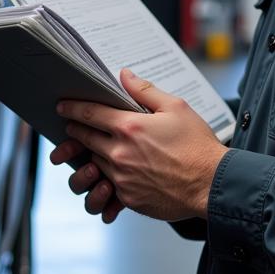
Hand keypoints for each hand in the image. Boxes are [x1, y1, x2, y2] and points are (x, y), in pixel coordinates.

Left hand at [54, 68, 227, 222]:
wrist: (211, 184)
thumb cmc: (197, 146)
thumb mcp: (176, 107)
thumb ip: (145, 91)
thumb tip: (124, 75)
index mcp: (129, 127)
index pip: (90, 114)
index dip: (73, 108)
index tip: (62, 106)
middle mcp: (120, 153)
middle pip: (85, 139)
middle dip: (75, 130)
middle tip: (71, 125)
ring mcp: (122, 178)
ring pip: (94, 162)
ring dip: (92, 154)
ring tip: (96, 147)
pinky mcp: (128, 198)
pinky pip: (108, 185)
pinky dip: (108, 177)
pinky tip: (116, 171)